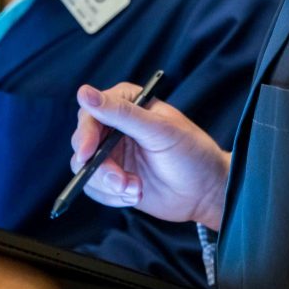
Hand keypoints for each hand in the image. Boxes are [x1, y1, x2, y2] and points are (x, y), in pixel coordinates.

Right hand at [71, 82, 230, 229]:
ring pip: (86, 168)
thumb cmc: (192, 153)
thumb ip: (122, 113)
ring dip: (108, 184)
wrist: (206, 192)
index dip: (85, 133)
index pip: (91, 112)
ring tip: (135, 190)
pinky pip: (94, 187)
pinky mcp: (114, 177)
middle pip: (82, 142)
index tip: (88, 153)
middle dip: (99, 167)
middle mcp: (116, 126)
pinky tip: (134, 195)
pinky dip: (111, 196)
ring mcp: (114, 153)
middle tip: (120, 181)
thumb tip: (84, 92)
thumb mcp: (158, 130)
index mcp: (128, 103)